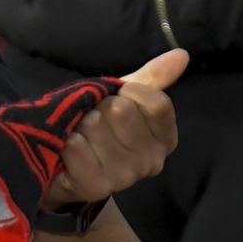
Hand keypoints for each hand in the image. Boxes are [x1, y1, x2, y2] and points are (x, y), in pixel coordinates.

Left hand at [40, 49, 187, 209]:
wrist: (60, 167)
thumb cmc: (97, 129)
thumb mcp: (122, 99)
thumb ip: (151, 79)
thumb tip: (182, 54)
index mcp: (164, 139)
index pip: (156, 104)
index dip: (131, 92)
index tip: (117, 96)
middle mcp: (151, 161)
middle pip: (123, 111)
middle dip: (100, 107)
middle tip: (91, 119)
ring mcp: (125, 177)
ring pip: (97, 127)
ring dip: (80, 124)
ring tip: (78, 133)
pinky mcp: (96, 187)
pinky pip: (78, 148)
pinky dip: (68, 141)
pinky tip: (67, 146)